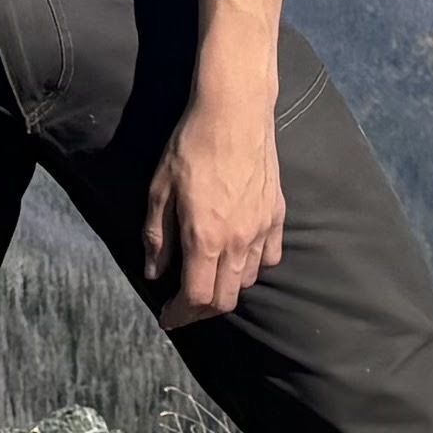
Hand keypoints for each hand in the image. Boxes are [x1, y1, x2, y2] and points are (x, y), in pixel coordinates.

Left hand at [137, 81, 285, 318]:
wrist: (234, 113)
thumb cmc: (191, 148)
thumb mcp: (160, 190)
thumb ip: (156, 237)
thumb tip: (154, 274)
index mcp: (205, 238)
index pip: (197, 298)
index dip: (180, 315)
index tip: (167, 318)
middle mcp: (238, 242)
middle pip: (225, 299)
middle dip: (201, 311)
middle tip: (182, 307)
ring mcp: (262, 230)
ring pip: (247, 281)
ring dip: (225, 289)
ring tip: (206, 279)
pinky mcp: (278, 216)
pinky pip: (270, 258)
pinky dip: (252, 267)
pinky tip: (237, 257)